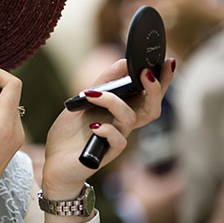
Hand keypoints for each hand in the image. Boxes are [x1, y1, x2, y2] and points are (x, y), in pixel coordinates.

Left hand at [41, 58, 174, 198]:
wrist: (55, 161)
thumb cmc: (70, 132)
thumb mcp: (84, 100)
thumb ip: (104, 83)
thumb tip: (124, 61)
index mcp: (121, 110)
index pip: (148, 94)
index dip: (162, 80)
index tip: (168, 61)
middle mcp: (123, 124)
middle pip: (152, 108)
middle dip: (155, 89)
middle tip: (146, 73)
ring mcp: (118, 138)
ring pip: (131, 118)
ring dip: (112, 102)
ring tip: (91, 94)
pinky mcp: (109, 153)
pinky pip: (118, 140)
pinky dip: (107, 129)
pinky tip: (93, 125)